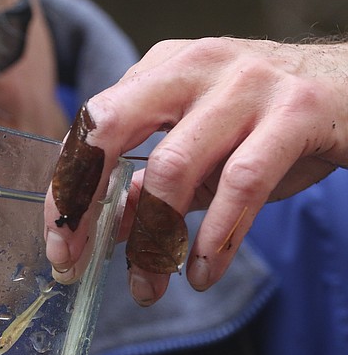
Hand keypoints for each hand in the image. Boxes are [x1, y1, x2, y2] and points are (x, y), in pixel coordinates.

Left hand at [44, 37, 347, 304]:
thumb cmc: (270, 123)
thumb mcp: (202, 150)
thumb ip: (153, 184)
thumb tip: (108, 228)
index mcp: (161, 70)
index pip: (90, 126)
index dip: (66, 186)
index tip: (58, 241)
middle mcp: (194, 67)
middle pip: (110, 126)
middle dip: (82, 200)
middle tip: (74, 257)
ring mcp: (245, 84)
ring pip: (172, 167)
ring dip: (154, 240)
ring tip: (150, 287)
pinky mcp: (294, 112)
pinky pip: (240, 184)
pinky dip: (216, 237)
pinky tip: (203, 273)